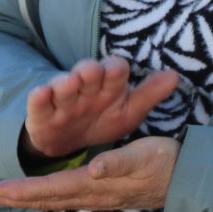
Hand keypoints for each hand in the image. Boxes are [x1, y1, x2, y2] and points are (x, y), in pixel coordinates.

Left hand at [0, 135, 178, 210]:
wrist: (189, 180)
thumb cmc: (166, 162)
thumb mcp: (144, 156)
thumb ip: (119, 163)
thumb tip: (93, 169)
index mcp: (94, 185)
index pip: (47, 189)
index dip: (18, 190)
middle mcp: (90, 195)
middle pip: (42, 199)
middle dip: (11, 197)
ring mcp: (96, 197)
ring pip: (51, 200)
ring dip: (23, 198)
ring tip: (0, 196)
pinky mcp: (103, 194)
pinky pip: (63, 197)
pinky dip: (43, 195)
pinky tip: (39, 194)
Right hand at [21, 56, 180, 160]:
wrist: (72, 143)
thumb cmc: (103, 120)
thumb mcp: (129, 111)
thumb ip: (150, 94)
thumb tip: (175, 76)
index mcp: (109, 84)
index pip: (114, 69)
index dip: (115, 68)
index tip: (117, 69)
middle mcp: (86, 87)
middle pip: (87, 72)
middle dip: (89, 71)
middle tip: (91, 72)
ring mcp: (62, 99)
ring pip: (63, 84)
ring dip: (65, 83)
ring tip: (69, 83)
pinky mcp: (41, 113)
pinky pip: (38, 103)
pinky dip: (38, 98)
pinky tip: (41, 94)